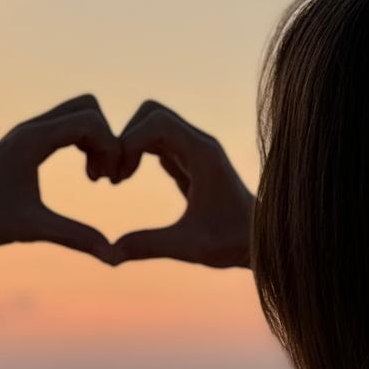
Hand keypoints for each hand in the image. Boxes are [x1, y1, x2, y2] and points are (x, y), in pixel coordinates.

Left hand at [0, 94, 120, 263]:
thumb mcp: (32, 229)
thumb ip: (75, 237)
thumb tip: (112, 256)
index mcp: (31, 140)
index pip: (88, 120)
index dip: (110, 147)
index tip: (109, 182)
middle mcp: (30, 129)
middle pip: (86, 107)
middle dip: (106, 137)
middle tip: (104, 176)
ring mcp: (28, 133)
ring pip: (78, 114)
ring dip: (96, 140)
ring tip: (95, 178)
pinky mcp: (27, 143)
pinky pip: (67, 127)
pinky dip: (84, 143)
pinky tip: (86, 176)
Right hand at [111, 101, 252, 268]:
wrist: (259, 242)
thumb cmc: (231, 243)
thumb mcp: (188, 247)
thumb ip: (149, 246)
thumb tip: (109, 255)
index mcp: (202, 154)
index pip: (157, 122)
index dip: (129, 142)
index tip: (117, 177)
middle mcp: (199, 144)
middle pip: (151, 113)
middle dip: (125, 137)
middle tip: (113, 176)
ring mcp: (193, 150)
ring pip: (151, 124)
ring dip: (127, 144)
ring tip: (116, 178)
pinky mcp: (188, 161)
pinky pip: (154, 142)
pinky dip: (134, 153)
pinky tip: (124, 179)